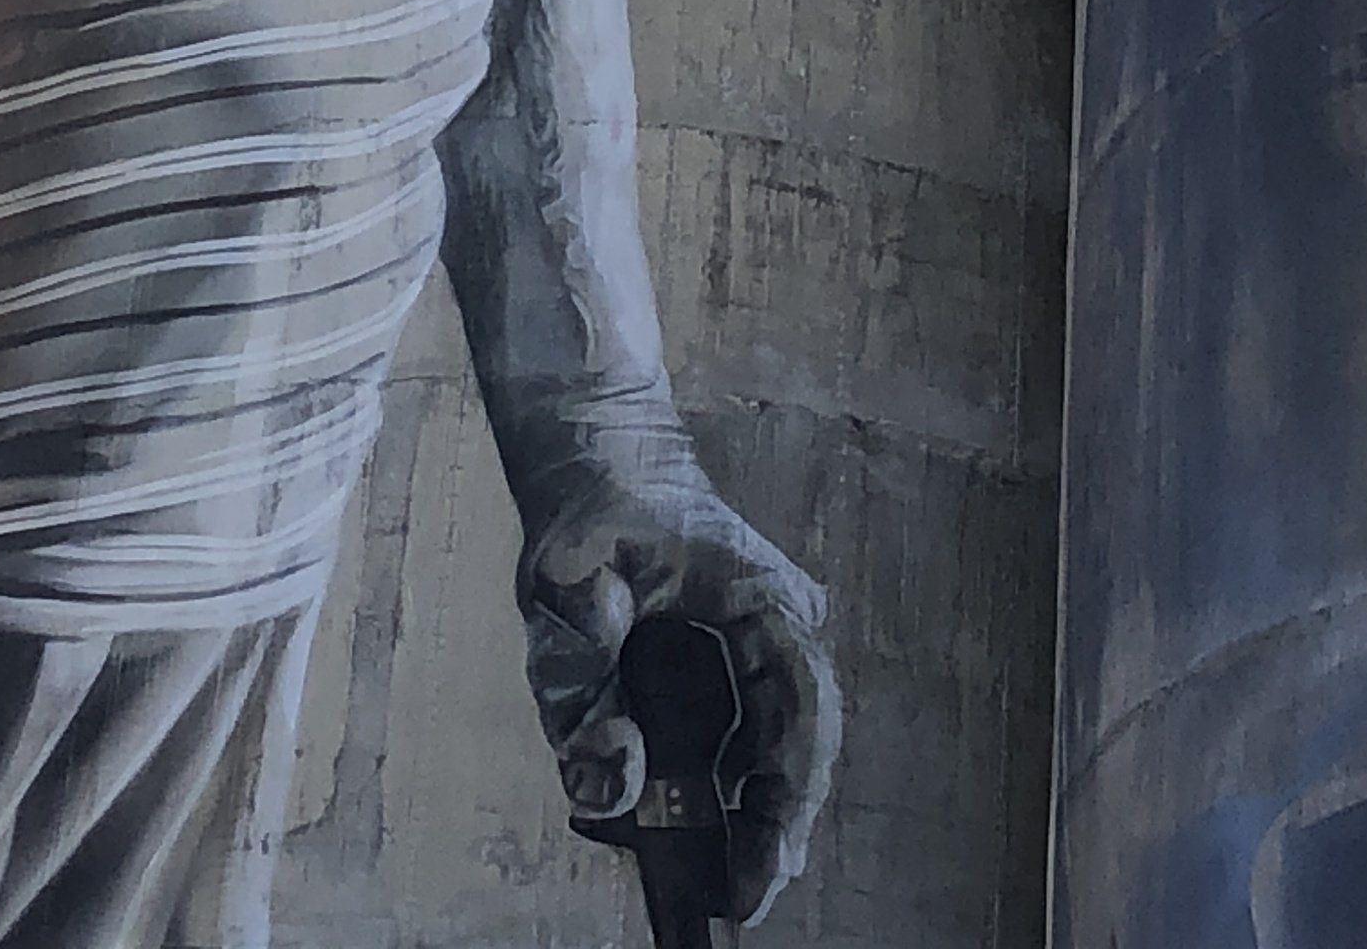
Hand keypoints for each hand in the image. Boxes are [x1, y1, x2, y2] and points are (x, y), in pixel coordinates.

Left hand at [517, 454, 839, 925]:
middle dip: (772, 827)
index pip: (802, 709)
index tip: (756, 874)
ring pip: (777, 744)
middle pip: (799, 741)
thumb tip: (616, 784)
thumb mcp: (565, 587)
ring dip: (752, 813)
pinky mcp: (740, 661)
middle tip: (736, 901)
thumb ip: (581, 683)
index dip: (786, 801)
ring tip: (723, 882)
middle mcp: (780, 623)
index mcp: (762, 595)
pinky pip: (750, 733)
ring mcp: (765, 643)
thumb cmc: (589, 520)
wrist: (601, 465)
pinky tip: (702, 831)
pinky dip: (729, 787)